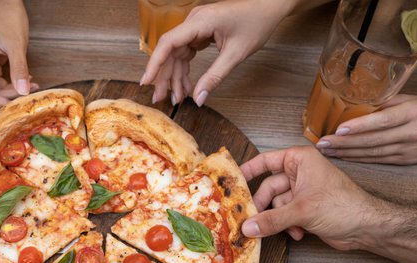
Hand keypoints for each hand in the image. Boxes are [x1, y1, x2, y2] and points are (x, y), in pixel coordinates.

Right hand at [140, 0, 291, 105]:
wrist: (270, 7)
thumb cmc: (256, 23)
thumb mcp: (235, 54)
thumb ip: (214, 77)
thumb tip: (198, 99)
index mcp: (200, 22)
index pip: (168, 42)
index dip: (155, 63)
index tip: (146, 82)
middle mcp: (194, 22)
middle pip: (169, 51)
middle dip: (164, 76)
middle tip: (161, 99)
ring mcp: (196, 27)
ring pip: (177, 54)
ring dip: (175, 76)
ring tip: (177, 98)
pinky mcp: (200, 32)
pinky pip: (186, 53)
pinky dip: (185, 70)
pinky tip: (186, 86)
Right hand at [240, 146, 382, 249]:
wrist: (367, 227)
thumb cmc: (343, 205)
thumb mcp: (302, 211)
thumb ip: (271, 220)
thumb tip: (247, 228)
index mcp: (300, 160)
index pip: (266, 161)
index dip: (247, 171)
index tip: (231, 184)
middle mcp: (300, 173)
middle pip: (267, 188)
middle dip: (262, 207)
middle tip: (249, 221)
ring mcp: (302, 192)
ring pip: (275, 205)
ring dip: (277, 220)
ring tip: (282, 229)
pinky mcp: (305, 209)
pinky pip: (284, 216)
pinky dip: (287, 226)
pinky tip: (297, 233)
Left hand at [315, 95, 416, 164]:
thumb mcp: (413, 99)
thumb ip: (386, 103)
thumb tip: (358, 105)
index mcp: (412, 113)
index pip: (382, 121)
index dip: (359, 126)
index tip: (338, 129)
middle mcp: (410, 133)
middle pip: (373, 140)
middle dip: (344, 143)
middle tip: (322, 144)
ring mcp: (408, 150)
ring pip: (373, 153)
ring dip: (347, 153)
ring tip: (327, 151)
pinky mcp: (406, 161)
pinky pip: (378, 160)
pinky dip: (359, 159)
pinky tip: (344, 157)